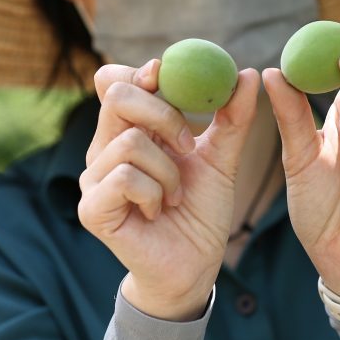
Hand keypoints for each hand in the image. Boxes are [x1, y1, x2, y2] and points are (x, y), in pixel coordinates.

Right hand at [78, 60, 258, 319]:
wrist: (193, 266)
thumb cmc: (200, 212)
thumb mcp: (222, 159)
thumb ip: (233, 118)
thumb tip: (248, 74)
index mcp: (129, 130)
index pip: (117, 81)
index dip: (142, 72)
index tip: (168, 75)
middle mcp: (104, 149)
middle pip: (118, 96)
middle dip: (164, 113)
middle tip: (189, 145)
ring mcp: (93, 179)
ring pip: (130, 142)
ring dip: (168, 170)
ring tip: (176, 195)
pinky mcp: (92, 209)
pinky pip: (125, 178)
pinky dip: (154, 192)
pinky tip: (158, 210)